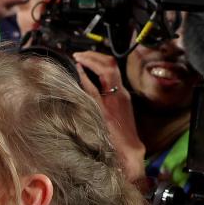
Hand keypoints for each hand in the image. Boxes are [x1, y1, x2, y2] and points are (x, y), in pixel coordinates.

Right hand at [74, 51, 145, 183]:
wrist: (128, 149)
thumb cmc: (110, 136)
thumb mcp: (95, 114)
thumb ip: (88, 92)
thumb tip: (79, 74)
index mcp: (115, 95)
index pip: (104, 69)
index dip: (89, 61)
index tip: (75, 58)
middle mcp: (121, 92)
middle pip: (110, 64)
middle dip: (94, 57)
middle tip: (78, 55)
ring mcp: (123, 95)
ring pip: (113, 70)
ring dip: (98, 62)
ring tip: (83, 61)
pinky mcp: (122, 100)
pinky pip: (113, 78)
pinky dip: (101, 72)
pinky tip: (91, 75)